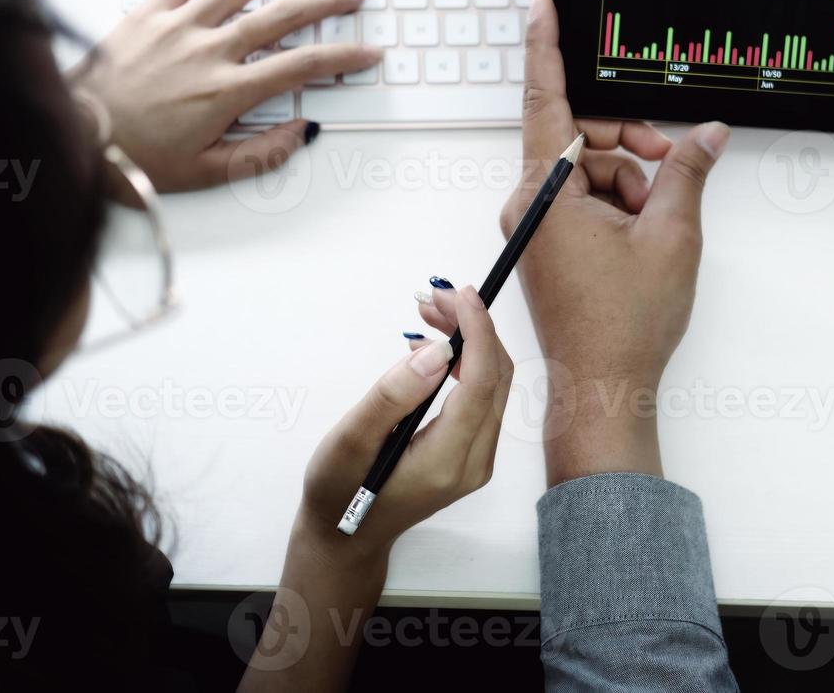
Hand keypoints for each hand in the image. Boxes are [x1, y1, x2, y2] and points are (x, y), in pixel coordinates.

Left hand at [74, 0, 381, 191]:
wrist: (74, 138)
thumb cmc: (136, 160)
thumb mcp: (207, 173)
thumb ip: (261, 154)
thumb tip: (302, 130)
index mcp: (226, 93)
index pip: (301, 66)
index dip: (342, 57)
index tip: (368, 52)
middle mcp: (208, 52)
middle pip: (281, 17)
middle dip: (326, 3)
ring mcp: (177, 27)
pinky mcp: (147, 15)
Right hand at [294, 286, 512, 561]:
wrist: (346, 537)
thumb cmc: (338, 491)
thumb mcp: (349, 442)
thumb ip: (392, 396)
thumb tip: (436, 352)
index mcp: (447, 461)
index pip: (481, 383)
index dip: (477, 332)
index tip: (460, 294)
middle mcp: (475, 462)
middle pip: (495, 377)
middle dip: (473, 327)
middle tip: (434, 297)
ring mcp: (478, 460)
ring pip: (492, 384)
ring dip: (469, 341)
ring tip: (428, 314)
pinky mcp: (471, 454)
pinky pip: (482, 397)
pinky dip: (465, 363)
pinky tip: (432, 348)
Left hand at [485, 0, 729, 486]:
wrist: (603, 386)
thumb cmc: (624, 324)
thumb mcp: (670, 235)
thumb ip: (687, 173)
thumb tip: (707, 135)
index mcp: (544, 193)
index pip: (546, 100)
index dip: (547, 48)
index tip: (542, 7)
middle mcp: (529, 203)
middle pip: (582, 137)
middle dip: (632, 144)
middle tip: (672, 166)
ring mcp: (536, 224)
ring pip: (590, 169)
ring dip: (632, 183)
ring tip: (656, 226)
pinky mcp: (547, 242)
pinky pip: (585, 198)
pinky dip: (620, 205)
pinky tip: (644, 235)